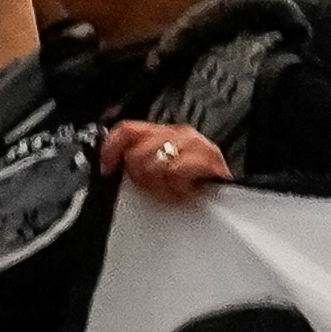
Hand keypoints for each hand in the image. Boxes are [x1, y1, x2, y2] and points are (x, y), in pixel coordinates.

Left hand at [101, 122, 231, 201]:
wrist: (223, 202)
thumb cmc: (189, 187)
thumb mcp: (156, 171)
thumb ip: (136, 160)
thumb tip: (110, 166)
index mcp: (163, 133)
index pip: (128, 129)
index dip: (112, 149)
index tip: (107, 169)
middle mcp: (179, 133)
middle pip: (137, 152)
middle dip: (141, 176)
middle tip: (155, 187)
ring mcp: (196, 143)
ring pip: (155, 163)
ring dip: (160, 184)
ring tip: (171, 190)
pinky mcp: (209, 158)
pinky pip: (176, 170)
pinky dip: (177, 186)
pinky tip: (185, 190)